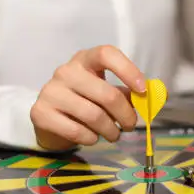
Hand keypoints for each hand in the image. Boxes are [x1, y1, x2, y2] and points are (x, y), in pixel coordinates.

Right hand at [30, 45, 145, 150]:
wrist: (51, 118)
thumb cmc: (85, 100)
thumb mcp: (106, 91)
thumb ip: (128, 93)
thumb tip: (153, 96)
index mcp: (86, 59)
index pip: (106, 54)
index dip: (127, 70)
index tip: (142, 90)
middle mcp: (66, 71)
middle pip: (107, 94)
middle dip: (125, 115)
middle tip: (130, 125)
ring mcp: (51, 91)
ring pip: (94, 115)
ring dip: (110, 130)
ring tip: (114, 134)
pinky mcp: (41, 113)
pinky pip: (76, 131)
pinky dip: (91, 139)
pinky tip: (93, 138)